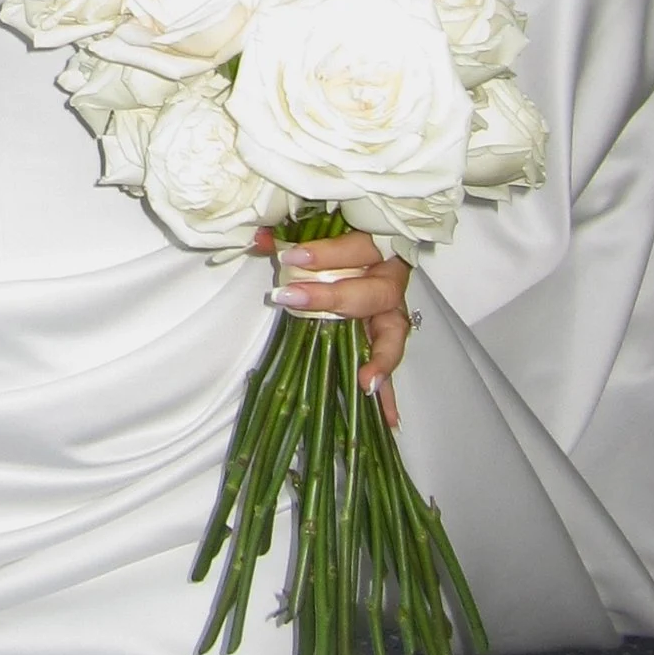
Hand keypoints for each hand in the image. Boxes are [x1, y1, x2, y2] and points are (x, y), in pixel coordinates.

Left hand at [256, 228, 411, 429]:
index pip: (355, 248)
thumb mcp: (317, 235)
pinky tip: (387, 419)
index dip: (325, 253)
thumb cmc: (340, 243)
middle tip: (296, 301)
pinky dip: (389, 392)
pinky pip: (390, 365)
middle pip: (374, 291)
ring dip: (381, 359)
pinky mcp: (387, 337)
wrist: (368, 251)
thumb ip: (289, 237)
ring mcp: (391, 311)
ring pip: (394, 333)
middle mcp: (389, 279)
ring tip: (367, 382)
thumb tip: (259, 237)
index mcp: (375, 246)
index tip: (289, 257)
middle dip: (335, 298)